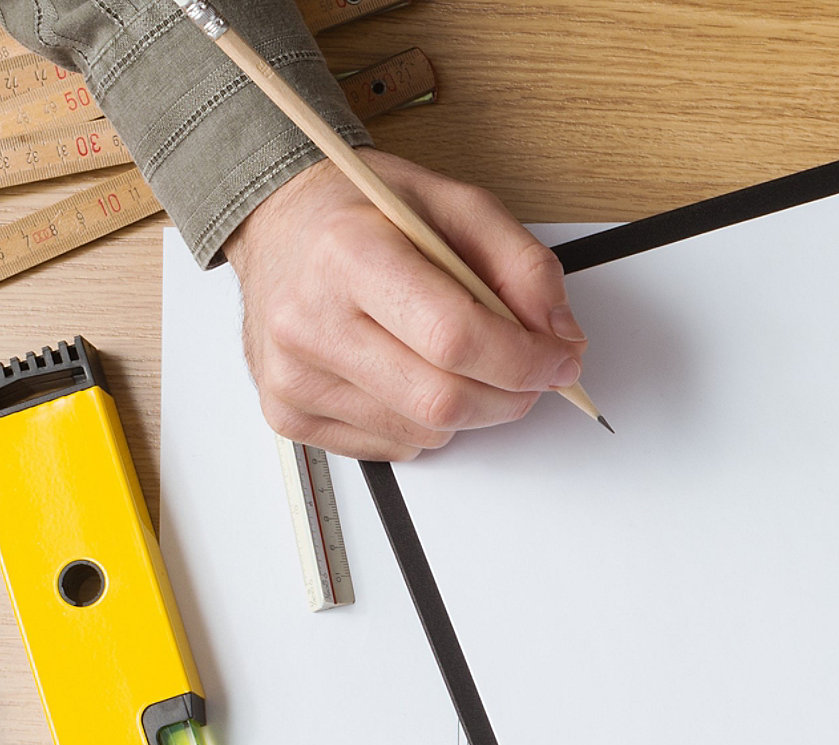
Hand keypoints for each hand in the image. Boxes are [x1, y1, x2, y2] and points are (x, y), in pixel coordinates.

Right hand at [232, 151, 584, 458]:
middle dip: (511, 395)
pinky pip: (394, 445)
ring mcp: (293, 374)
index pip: (456, 338)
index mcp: (348, 254)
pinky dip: (425, 421)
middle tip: (530, 372)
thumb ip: (522, 264)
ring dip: (470, 408)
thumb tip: (560, 335)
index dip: (526, 360)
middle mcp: (308, 319)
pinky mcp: (287, 412)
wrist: (278, 220)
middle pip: (444, 400)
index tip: (559, 359)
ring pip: (426, 431)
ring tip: (458, 357)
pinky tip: (408, 370)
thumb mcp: (454, 204)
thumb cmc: (360, 212)